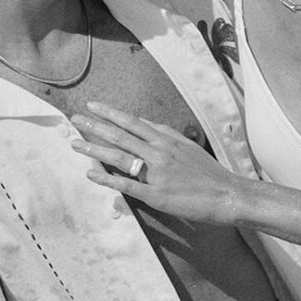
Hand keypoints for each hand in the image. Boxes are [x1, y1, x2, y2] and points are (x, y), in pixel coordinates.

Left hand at [71, 102, 247, 225]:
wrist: (226, 194)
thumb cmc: (208, 172)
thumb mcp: (187, 145)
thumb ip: (165, 133)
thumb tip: (144, 122)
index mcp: (166, 140)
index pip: (132, 122)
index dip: (110, 113)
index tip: (92, 106)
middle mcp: (158, 153)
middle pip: (119, 136)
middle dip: (94, 126)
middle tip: (74, 120)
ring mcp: (155, 173)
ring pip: (118, 157)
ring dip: (94, 149)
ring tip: (74, 143)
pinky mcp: (155, 194)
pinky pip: (125, 185)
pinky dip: (106, 179)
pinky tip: (90, 173)